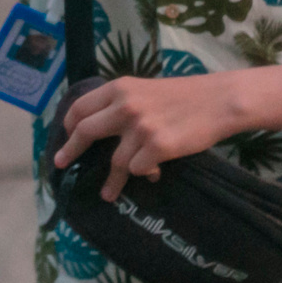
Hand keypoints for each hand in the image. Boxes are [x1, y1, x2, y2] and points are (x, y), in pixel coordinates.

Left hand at [49, 72, 245, 202]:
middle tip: (61, 165)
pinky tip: (155, 172)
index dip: (69, 125)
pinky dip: (144, 173)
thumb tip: (98, 128)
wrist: (220, 101)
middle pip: (86, 132)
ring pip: (116, 161)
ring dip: (112, 181)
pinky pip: (138, 169)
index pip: (81, 107)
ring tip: (109, 194)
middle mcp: (125, 106)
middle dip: (70, 151)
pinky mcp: (158, 146)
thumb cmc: (185, 96)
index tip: (65, 137)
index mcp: (120, 89)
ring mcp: (140, 127)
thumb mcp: (146, 90)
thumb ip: (122, 105)